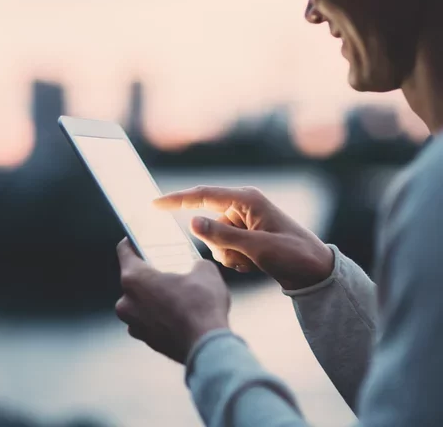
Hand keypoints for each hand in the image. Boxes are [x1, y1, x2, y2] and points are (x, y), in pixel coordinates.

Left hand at [115, 239, 230, 363]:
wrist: (208, 345)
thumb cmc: (202, 305)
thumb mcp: (204, 270)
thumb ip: (193, 263)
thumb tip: (195, 267)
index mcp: (134, 278)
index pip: (124, 251)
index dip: (134, 241)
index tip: (141, 239)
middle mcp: (126, 302)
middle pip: (134, 278)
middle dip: (150, 272)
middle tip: (168, 266)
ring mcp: (133, 324)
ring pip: (140, 302)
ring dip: (154, 295)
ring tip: (177, 291)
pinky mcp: (146, 340)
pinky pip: (149, 320)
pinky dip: (160, 314)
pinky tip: (180, 311)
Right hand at [154, 186, 333, 290]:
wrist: (314, 272)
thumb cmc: (293, 254)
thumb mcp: (257, 247)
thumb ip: (222, 235)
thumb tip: (191, 222)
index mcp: (246, 200)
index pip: (203, 196)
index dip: (176, 200)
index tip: (154, 204)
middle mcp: (242, 207)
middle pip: (208, 223)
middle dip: (219, 244)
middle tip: (243, 255)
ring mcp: (243, 222)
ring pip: (214, 239)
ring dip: (228, 254)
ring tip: (253, 260)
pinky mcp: (244, 235)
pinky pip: (223, 247)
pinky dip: (234, 258)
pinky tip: (254, 263)